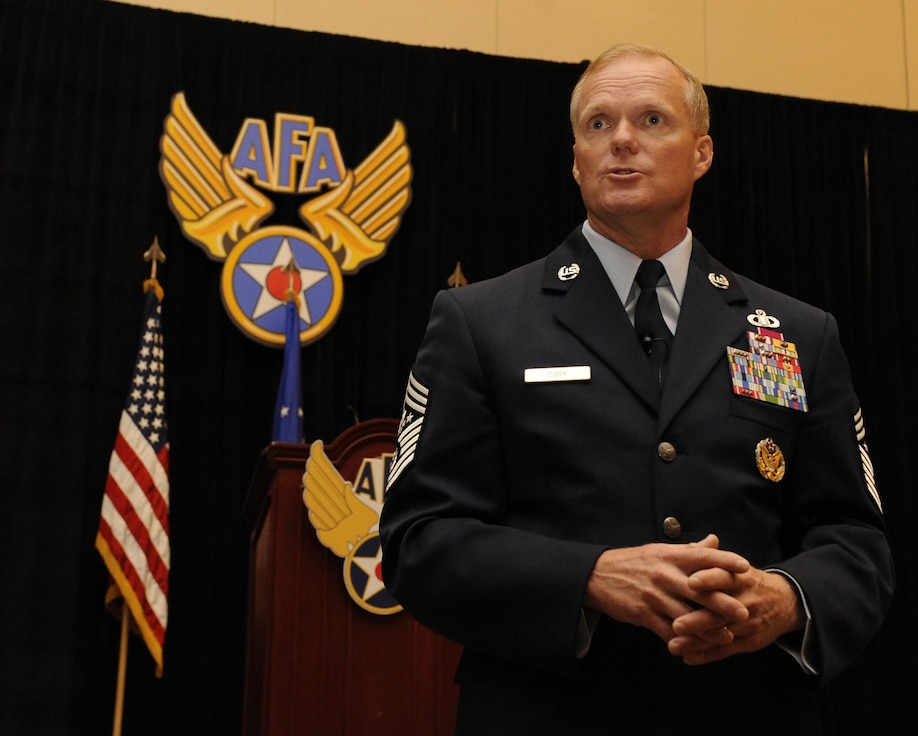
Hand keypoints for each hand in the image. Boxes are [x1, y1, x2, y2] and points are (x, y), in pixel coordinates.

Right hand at [583, 534, 750, 642]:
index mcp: (670, 556)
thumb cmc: (634, 562)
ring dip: (708, 630)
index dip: (725, 561)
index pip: (702, 556)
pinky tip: (695, 649)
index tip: (745, 567)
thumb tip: (715, 541)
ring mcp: (654, 596)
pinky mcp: (643, 614)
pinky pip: (667, 632)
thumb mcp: (660, 551)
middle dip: (724, 603)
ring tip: (726, 638)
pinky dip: (683, 642)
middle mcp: (664, 574)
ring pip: (687, 616)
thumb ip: (690, 550)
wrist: (598, 575)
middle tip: (745, 613)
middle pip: (700, 590)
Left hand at [667, 567, 804, 664]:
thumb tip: (689, 546)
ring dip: (697, 642)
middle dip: (698, 620)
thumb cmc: (747, 581)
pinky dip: (708, 655)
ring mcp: (748, 623)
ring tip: (674, 646)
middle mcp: (745, 600)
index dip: (708, 579)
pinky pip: (727, 650)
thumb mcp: (735, 566)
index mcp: (740, 577)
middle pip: (720, 611)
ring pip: (721, 634)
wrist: (785, 601)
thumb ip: (711, 558)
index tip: (690, 582)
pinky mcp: (750, 641)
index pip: (724, 576)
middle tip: (676, 625)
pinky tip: (689, 658)